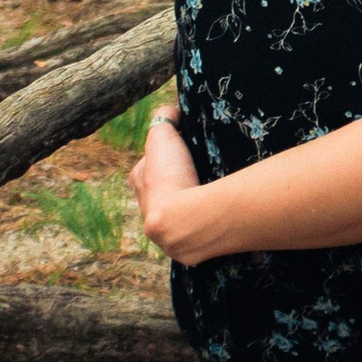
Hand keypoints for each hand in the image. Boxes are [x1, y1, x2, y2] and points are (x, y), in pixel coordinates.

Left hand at [132, 104, 205, 254]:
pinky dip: (207, 227)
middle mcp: (148, 214)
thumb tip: (170, 110)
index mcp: (141, 185)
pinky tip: (220, 219)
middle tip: (197, 178)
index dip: (160, 158)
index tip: (179, 155)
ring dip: (191, 211)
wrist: (184, 222)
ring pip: (178, 218)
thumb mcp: (164, 136)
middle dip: (174, 188)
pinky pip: (197, 236)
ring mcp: (167, 236)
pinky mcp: (188, 251)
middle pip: (159, 196)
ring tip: (212, 200)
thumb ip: (164, 118)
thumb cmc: (171, 177)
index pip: (145, 168)